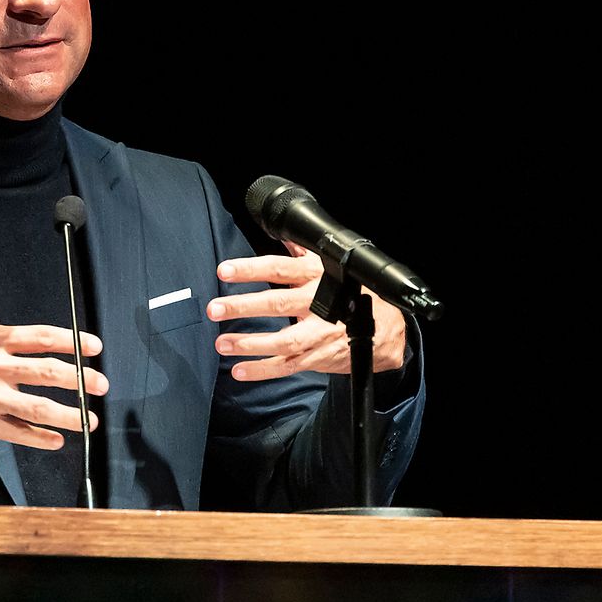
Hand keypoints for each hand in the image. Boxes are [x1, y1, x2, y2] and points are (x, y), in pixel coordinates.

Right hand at [0, 258, 107, 448]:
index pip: (40, 337)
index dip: (72, 340)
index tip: (95, 346)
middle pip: (46, 372)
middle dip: (80, 379)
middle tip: (103, 384)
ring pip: (37, 407)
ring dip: (68, 415)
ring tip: (91, 421)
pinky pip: (15, 433)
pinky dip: (38, 438)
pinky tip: (57, 442)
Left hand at [205, 243, 405, 381]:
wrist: (386, 331)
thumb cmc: (353, 293)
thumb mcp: (331, 266)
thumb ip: (302, 252)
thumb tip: (282, 230)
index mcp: (317, 276)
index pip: (280, 268)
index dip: (251, 269)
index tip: (225, 270)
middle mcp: (318, 303)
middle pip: (278, 303)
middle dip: (244, 306)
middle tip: (215, 309)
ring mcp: (319, 333)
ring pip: (282, 340)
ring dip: (249, 344)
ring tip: (222, 343)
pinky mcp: (318, 357)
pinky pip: (288, 365)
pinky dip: (263, 370)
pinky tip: (239, 370)